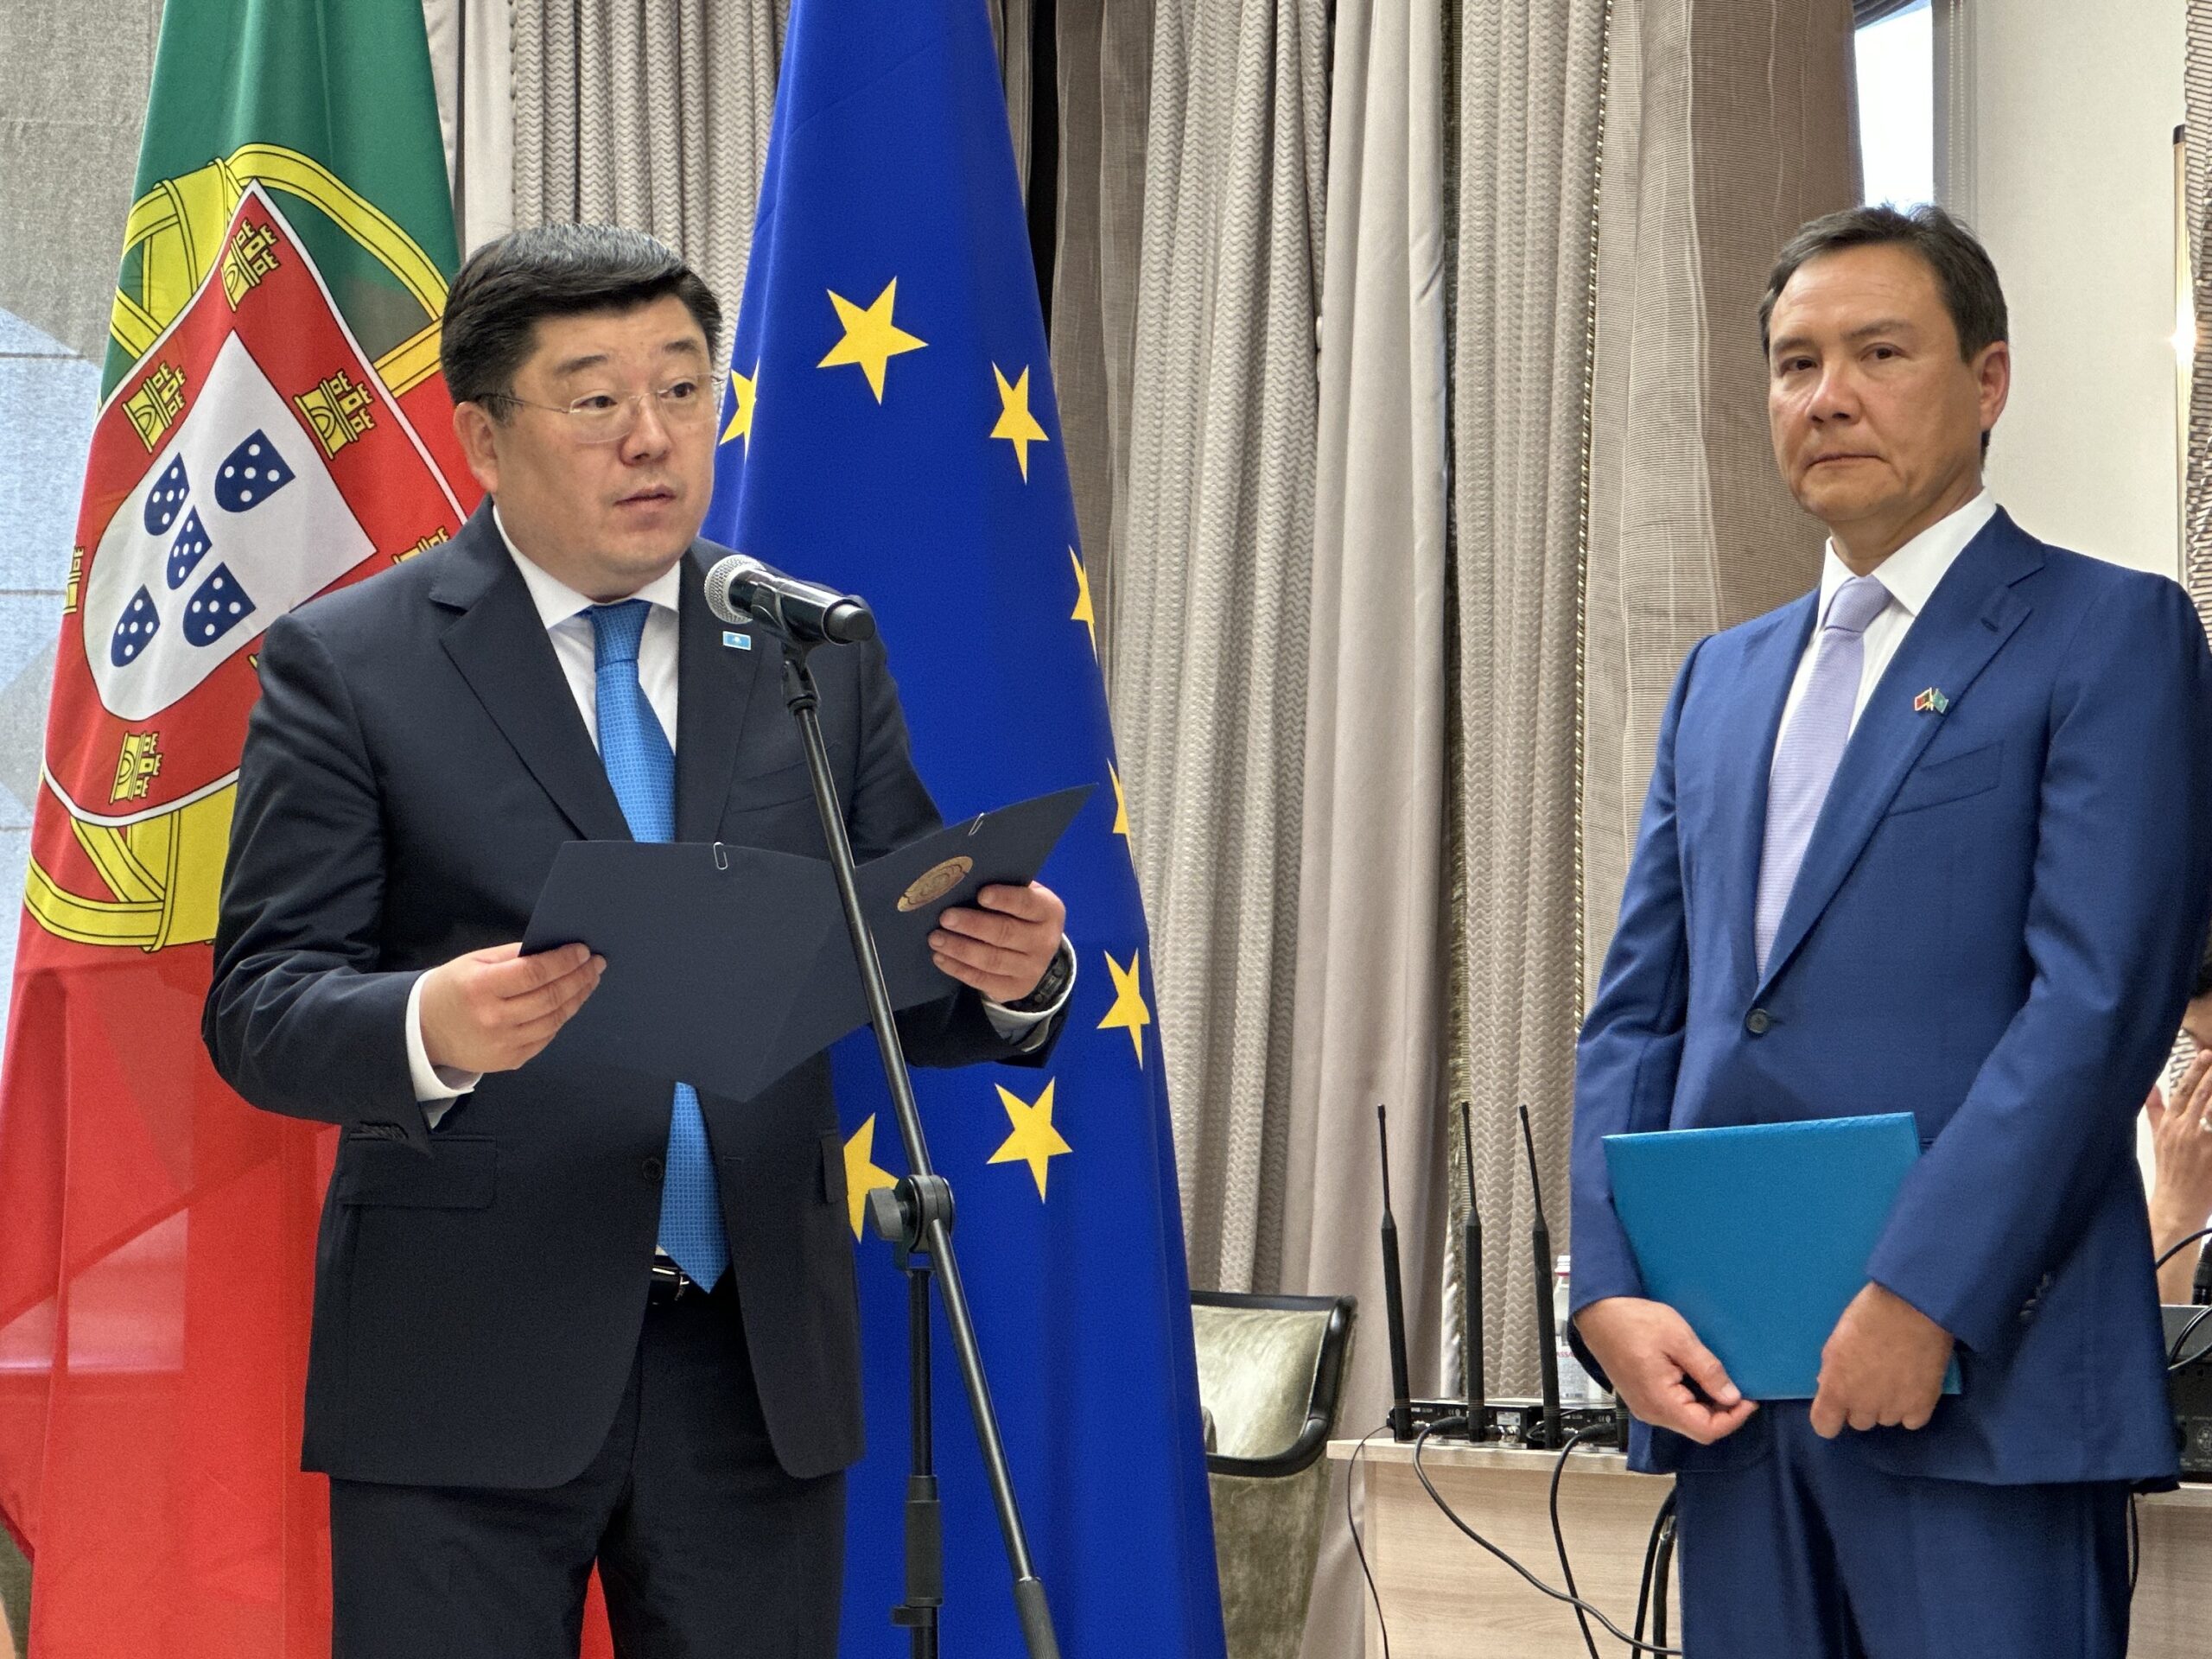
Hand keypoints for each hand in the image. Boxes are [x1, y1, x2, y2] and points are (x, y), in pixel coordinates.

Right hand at [419, 941, 603, 1074]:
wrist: (425, 1032)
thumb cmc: (453, 988)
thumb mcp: (475, 962)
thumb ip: (514, 955)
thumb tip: (554, 948)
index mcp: (481, 988)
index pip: (534, 972)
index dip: (564, 961)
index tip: (583, 950)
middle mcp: (494, 1019)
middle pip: (550, 997)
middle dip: (579, 977)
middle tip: (597, 964)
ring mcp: (504, 1044)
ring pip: (554, 1019)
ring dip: (577, 997)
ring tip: (589, 981)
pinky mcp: (511, 1060)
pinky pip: (546, 1037)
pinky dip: (562, 1017)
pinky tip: (570, 1002)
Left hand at [930, 883, 1067, 1003]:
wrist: (1035, 952)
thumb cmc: (1018, 913)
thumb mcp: (1020, 895)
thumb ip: (1002, 887)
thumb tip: (963, 881)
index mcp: (1049, 911)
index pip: (1027, 904)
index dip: (1004, 899)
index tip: (980, 894)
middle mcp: (1045, 942)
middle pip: (1005, 933)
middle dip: (972, 925)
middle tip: (945, 917)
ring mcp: (1031, 969)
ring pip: (991, 960)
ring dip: (960, 949)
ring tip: (936, 938)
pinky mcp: (1015, 989)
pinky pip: (982, 980)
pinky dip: (958, 969)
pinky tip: (940, 957)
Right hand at [1574, 1297, 1757, 1443]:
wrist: (1599, 1313)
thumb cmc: (1631, 1321)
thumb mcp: (1678, 1338)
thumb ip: (1707, 1370)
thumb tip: (1731, 1395)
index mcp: (1660, 1402)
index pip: (1707, 1429)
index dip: (1734, 1418)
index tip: (1749, 1399)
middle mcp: (1651, 1412)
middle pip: (1698, 1427)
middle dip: (1723, 1410)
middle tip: (1738, 1385)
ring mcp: (1645, 1406)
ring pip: (1688, 1419)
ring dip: (1708, 1404)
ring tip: (1717, 1377)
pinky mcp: (1642, 1397)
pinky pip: (1675, 1408)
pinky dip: (1693, 1398)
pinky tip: (1696, 1376)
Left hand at [1808, 1282, 1952, 1437]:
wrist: (1912, 1308)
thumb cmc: (1867, 1316)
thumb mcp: (1836, 1342)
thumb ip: (1832, 1371)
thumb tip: (1830, 1386)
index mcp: (1836, 1389)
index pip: (1824, 1426)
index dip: (1829, 1417)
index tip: (1837, 1406)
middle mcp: (1863, 1406)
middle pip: (1858, 1422)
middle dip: (1861, 1404)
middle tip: (1872, 1378)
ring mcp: (1894, 1410)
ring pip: (1886, 1420)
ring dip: (1887, 1404)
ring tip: (1896, 1376)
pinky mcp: (1922, 1407)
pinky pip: (1912, 1420)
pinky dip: (1912, 1407)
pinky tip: (1913, 1385)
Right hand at [2147, 1054, 2211, 1301]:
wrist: (2178, 1205)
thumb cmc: (2169, 1171)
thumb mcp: (2157, 1138)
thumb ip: (2155, 1110)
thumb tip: (2150, 1087)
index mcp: (2169, 1126)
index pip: (2181, 1092)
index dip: (2194, 1072)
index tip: (2205, 1054)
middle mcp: (2183, 1132)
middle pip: (2200, 1097)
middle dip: (2211, 1076)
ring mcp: (2200, 1146)